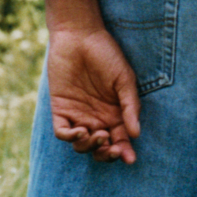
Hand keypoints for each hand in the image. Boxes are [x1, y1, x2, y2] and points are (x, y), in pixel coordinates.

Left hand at [48, 25, 142, 162]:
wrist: (80, 36)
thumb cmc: (107, 54)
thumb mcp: (124, 80)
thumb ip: (130, 106)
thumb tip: (135, 134)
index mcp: (115, 113)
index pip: (120, 140)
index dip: (125, 152)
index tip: (130, 159)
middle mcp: (97, 117)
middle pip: (100, 148)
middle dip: (106, 153)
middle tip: (111, 147)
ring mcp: (78, 115)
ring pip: (81, 145)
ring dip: (89, 146)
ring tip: (96, 134)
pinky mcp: (60, 109)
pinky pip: (62, 132)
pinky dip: (70, 137)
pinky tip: (80, 131)